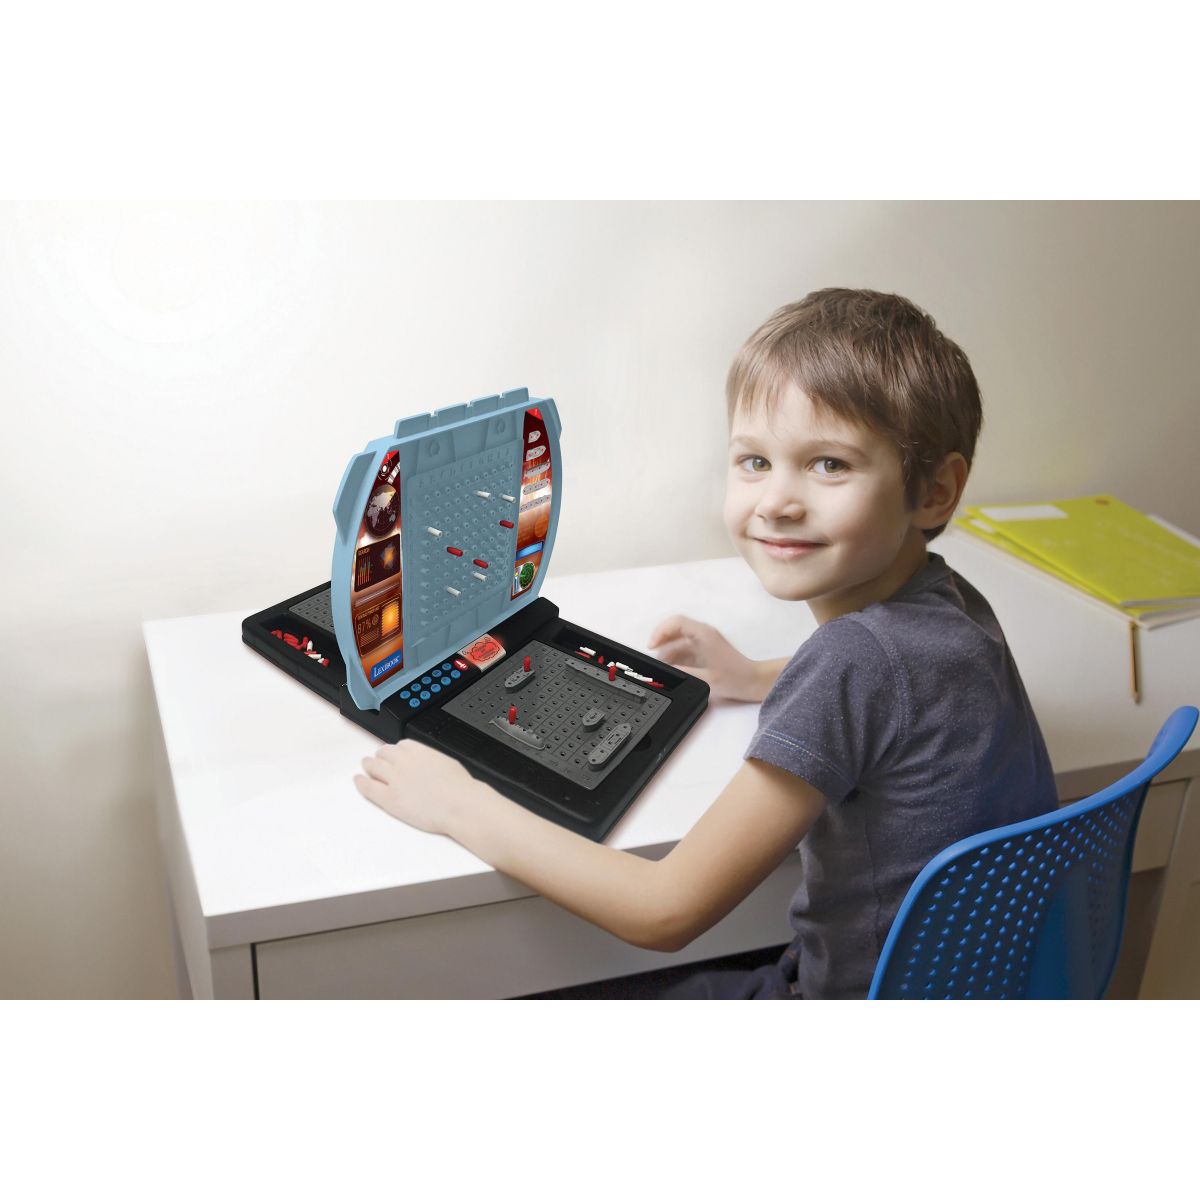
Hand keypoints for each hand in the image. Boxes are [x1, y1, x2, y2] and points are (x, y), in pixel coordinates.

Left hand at [354, 740, 484, 835]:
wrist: (459, 804)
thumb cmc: (459, 788)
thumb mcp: (447, 763)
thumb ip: (432, 761)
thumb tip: (429, 765)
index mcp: (419, 751)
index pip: (399, 746)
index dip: (394, 751)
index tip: (393, 755)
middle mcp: (403, 761)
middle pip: (383, 754)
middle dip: (380, 757)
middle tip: (378, 761)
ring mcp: (394, 779)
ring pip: (373, 766)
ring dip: (368, 765)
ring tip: (366, 766)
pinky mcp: (389, 798)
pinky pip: (368, 787)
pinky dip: (361, 782)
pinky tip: (358, 780)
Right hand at [647, 615, 773, 701]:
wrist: (754, 681)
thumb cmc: (735, 678)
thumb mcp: (706, 679)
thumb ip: (682, 673)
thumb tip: (664, 670)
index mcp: (704, 634)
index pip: (676, 622)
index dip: (660, 631)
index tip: (651, 646)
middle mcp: (703, 634)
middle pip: (674, 629)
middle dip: (660, 642)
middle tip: (652, 659)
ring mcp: (704, 641)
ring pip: (678, 640)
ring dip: (666, 651)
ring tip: (660, 667)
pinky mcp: (704, 650)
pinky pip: (684, 648)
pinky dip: (674, 656)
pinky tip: (670, 668)